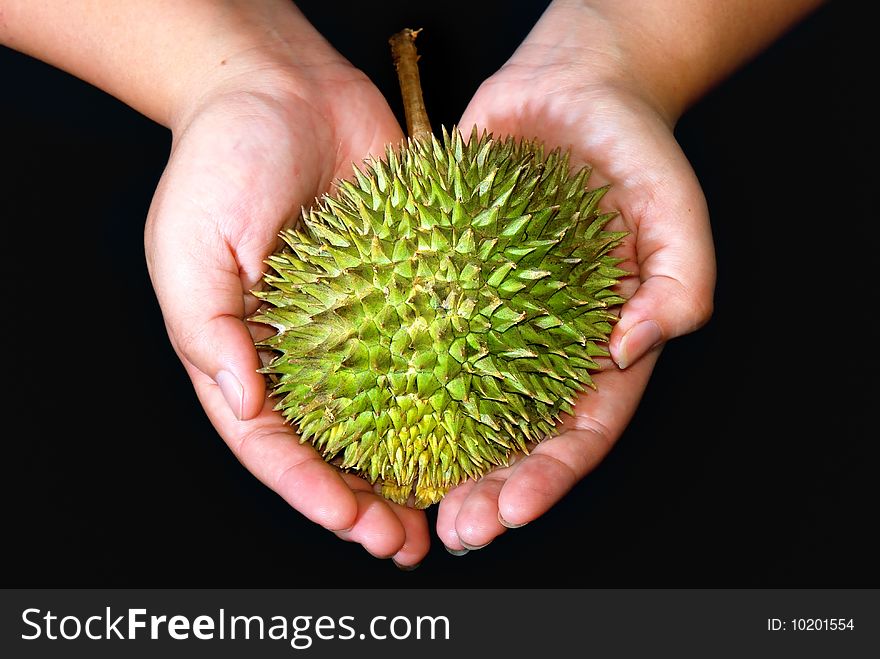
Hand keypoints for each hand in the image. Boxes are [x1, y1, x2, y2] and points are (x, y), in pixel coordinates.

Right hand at [143, 24, 429, 566]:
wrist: (283, 88)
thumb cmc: (221, 161)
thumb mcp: (190, 247)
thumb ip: (209, 332)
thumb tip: (244, 408)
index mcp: (244, 353)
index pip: (272, 443)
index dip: (309, 491)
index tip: (352, 523)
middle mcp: (303, 351)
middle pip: (334, 445)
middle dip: (365, 501)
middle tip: (404, 542)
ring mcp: (356, 323)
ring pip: (388, 413)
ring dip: (415, 466)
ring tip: (446, 510)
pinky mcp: (402, 288)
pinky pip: (427, 348)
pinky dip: (449, 392)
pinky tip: (481, 426)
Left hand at [437, 6, 715, 551]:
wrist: (571, 90)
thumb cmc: (633, 149)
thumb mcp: (679, 211)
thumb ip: (681, 284)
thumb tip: (631, 348)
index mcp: (603, 348)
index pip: (581, 432)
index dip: (549, 479)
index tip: (511, 511)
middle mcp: (543, 346)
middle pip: (516, 436)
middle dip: (489, 490)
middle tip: (454, 525)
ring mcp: (492, 320)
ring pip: (461, 402)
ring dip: (433, 452)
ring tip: (401, 492)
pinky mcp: (448, 284)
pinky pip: (420, 334)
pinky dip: (395, 373)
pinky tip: (362, 404)